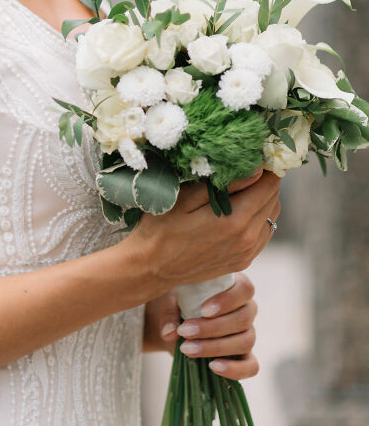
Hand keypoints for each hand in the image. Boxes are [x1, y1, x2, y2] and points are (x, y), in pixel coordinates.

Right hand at [118, 168, 280, 294]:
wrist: (150, 267)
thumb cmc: (160, 228)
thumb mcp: (183, 199)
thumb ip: (220, 185)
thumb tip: (255, 170)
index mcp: (234, 220)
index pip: (269, 184)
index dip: (263, 167)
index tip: (249, 158)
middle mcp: (247, 238)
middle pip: (274, 198)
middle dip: (263, 181)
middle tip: (242, 170)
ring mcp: (247, 252)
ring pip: (271, 215)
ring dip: (260, 200)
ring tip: (238, 191)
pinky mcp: (243, 260)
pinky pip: (263, 233)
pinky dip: (256, 218)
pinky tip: (236, 213)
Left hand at [157, 272, 258, 379]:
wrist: (174, 323)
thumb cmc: (175, 302)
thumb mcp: (168, 299)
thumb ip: (169, 312)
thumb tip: (170, 332)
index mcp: (234, 286)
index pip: (244, 288)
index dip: (227, 300)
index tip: (204, 311)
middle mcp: (246, 309)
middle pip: (243, 319)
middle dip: (212, 328)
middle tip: (185, 332)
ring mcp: (248, 333)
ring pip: (246, 341)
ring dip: (216, 347)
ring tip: (187, 349)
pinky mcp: (244, 356)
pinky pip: (251, 366)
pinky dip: (235, 369)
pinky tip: (213, 367)